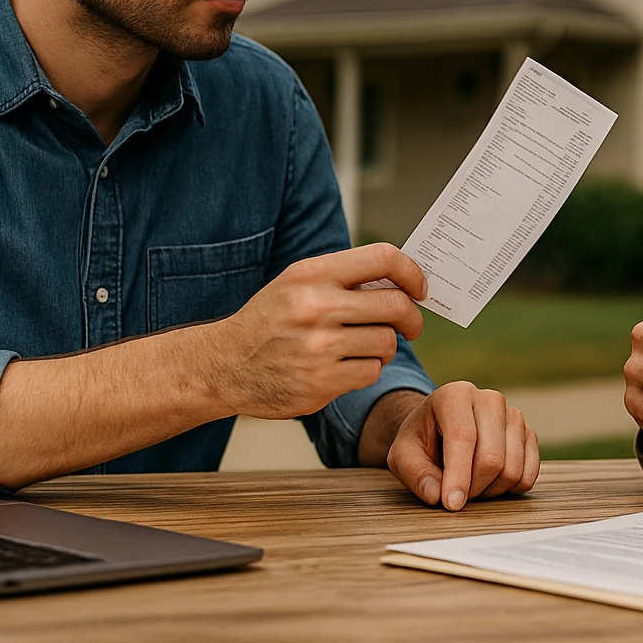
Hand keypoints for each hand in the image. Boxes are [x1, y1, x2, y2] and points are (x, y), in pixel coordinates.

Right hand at [201, 243, 424, 419]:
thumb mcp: (298, 283)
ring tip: (365, 347)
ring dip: (385, 348)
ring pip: (386, 343)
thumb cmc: (271, 320)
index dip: (411, 272)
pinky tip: (346, 366)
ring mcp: (318, 348)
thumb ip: (345, 278)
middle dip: (412, 318)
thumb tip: (405, 281)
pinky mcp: (320, 383)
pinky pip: (371, 372)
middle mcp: (316, 307)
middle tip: (411, 326)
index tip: (420, 288)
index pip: (383, 258)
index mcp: (312, 274)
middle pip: (395, 306)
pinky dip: (367, 370)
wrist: (223, 365)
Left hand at [385, 382, 539, 509]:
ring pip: (512, 468)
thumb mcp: (403, 455)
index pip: (463, 437)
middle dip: (473, 488)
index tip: (451, 504)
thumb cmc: (422, 440)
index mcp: (455, 395)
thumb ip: (414, 474)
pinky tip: (490, 483)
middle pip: (492, 458)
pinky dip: (510, 489)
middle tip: (455, 496)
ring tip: (470, 486)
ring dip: (490, 490)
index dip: (459, 476)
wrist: (441, 428)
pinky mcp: (528, 433)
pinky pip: (529, 473)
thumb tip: (436, 495)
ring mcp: (513, 415)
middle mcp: (489, 399)